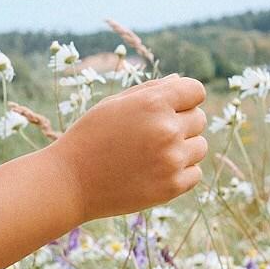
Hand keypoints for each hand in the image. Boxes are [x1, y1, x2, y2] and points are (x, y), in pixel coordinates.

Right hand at [50, 74, 207, 223]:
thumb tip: (180, 82)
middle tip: (150, 135)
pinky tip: (154, 172)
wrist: (69, 182)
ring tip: (152, 155)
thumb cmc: (89, 137)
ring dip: (183, 148)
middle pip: (199, 119)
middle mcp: (167, 129)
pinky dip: (180, 173)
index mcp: (153, 103)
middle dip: (181, 123)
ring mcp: (172, 160)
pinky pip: (194, 174)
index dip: (184, 98)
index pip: (195, 91)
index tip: (168, 109)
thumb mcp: (114, 104)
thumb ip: (151, 90)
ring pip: (200, 147)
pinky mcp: (172, 187)